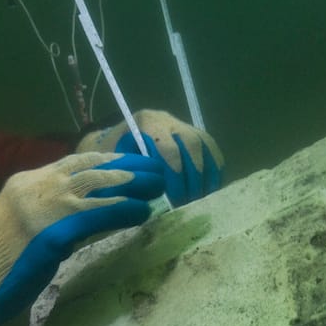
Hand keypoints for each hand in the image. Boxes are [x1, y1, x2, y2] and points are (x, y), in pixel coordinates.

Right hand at [0, 151, 163, 325]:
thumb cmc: (0, 263)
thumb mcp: (25, 222)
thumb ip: (53, 209)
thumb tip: (93, 205)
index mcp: (25, 183)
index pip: (75, 161)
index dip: (108, 160)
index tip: (133, 161)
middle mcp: (34, 187)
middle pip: (90, 168)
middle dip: (126, 167)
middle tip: (155, 169)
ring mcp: (42, 208)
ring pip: (96, 186)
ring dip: (132, 185)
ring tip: (158, 186)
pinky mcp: (51, 234)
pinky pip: (95, 216)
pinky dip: (121, 211)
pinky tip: (141, 212)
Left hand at [77, 109, 223, 205]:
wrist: (116, 143)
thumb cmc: (111, 157)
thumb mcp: (112, 164)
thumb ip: (128, 177)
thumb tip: (147, 201)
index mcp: (145, 123)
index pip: (167, 147)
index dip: (174, 176)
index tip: (174, 201)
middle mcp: (167, 120)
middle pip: (191, 144)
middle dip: (193, 178)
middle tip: (189, 204)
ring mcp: (184, 126)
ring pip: (205, 146)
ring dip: (206, 176)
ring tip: (202, 202)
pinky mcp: (196, 136)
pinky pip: (212, 151)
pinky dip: (214, 172)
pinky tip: (210, 193)